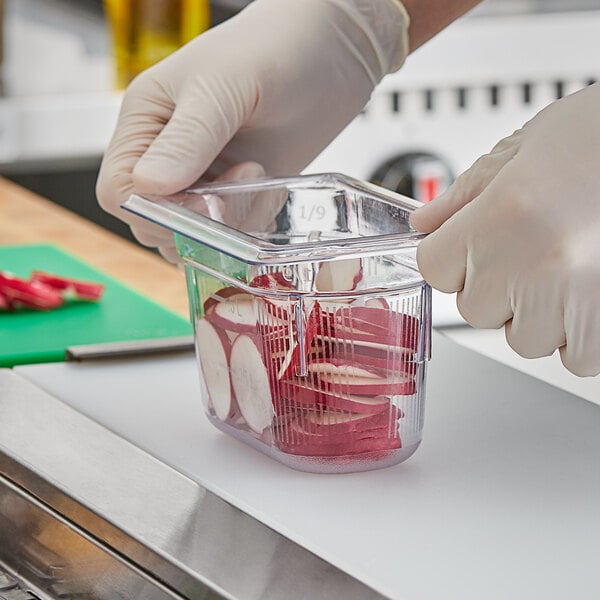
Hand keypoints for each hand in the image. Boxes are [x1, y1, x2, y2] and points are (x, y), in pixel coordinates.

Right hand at [97, 0, 409, 261]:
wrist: (332, 53)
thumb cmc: (276, 47)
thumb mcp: (225, 86)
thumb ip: (187, 137)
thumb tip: (148, 185)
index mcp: (146, 123)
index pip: (119, 192)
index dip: (155, 211)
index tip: (203, 202)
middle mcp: (168, 156)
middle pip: (155, 222)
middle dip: (200, 219)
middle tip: (244, 182)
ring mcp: (204, 178)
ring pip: (192, 236)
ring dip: (230, 224)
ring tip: (261, 179)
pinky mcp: (237, 194)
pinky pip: (227, 234)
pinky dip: (249, 226)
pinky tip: (270, 191)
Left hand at [411, 83, 599, 375]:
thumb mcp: (527, 146)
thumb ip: (468, 193)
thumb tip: (427, 222)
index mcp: (504, 215)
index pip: (433, 267)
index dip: (448, 255)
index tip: (466, 244)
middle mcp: (536, 265)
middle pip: (473, 309)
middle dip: (493, 285)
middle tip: (530, 247)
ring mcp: (577, 302)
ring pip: (523, 339)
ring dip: (537, 313)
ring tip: (569, 264)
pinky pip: (575, 358)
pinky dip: (579, 335)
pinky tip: (589, 291)